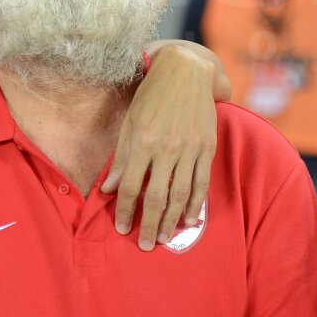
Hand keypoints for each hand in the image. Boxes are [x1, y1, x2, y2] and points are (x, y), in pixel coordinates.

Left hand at [101, 44, 217, 250]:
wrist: (186, 71)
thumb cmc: (151, 96)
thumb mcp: (129, 122)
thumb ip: (121, 157)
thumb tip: (109, 188)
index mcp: (142, 141)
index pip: (131, 186)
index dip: (126, 210)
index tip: (122, 228)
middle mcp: (166, 148)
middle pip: (157, 197)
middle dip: (149, 224)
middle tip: (145, 245)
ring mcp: (189, 149)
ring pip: (180, 195)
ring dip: (171, 220)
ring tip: (164, 238)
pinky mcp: (207, 148)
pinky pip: (201, 183)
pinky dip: (195, 204)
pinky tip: (189, 219)